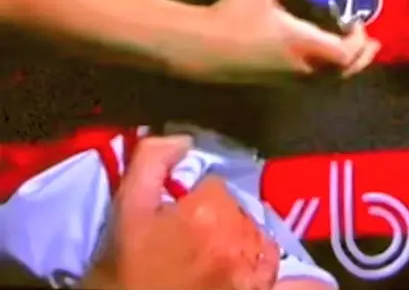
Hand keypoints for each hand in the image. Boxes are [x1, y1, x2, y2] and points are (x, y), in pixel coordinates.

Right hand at [81, 135, 278, 289]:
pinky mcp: (260, 289)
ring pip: (252, 232)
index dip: (189, 203)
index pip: (211, 185)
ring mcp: (253, 269)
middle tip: (184, 246)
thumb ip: (151, 160)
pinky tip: (242, 273)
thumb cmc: (126, 273)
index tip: (171, 223)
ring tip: (205, 263)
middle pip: (233, 208)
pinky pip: (274, 265)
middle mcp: (240, 234)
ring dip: (235, 240)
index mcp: (209, 209)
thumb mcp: (127, 211)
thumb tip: (183, 140)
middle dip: (212, 219)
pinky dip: (263, 264)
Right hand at [199, 0, 379, 83]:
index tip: (354, 16)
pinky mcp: (280, 82)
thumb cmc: (232, 15)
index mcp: (302, 43)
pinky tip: (327, 54)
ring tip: (357, 48)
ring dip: (349, 66)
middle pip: (345, 72)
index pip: (345, 52)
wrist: (201, 49)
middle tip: (370, 39)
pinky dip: (332, 71)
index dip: (358, 37)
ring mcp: (291, 79)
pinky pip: (317, 82)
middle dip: (362, 56)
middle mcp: (302, 66)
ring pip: (332, 81)